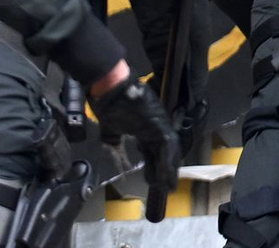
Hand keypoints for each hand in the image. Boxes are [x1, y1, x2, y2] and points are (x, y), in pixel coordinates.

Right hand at [91, 77, 181, 192]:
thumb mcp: (110, 131)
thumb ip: (115, 145)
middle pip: (163, 152)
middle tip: (167, 187)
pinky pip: (167, 145)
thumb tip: (117, 158)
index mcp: (144, 128)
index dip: (154, 166)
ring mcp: (160, 123)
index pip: (152, 151)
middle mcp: (155, 127)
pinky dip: (168, 160)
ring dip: (169, 168)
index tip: (153, 181)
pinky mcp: (160, 123)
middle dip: (165, 171)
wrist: (112, 90)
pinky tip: (167, 174)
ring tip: (169, 185)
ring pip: (169, 150)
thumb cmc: (109, 107)